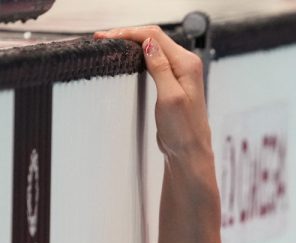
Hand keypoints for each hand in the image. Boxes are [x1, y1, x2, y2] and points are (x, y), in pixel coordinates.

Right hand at [94, 26, 210, 158]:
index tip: (107, 37)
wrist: (189, 151)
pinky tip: (125, 57)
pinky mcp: (172, 82)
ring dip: (131, 43)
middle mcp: (186, 65)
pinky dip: (137, 55)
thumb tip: (149, 44)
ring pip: (152, 48)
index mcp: (187, 65)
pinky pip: (153, 60)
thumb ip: (161, 68)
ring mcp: (179, 73)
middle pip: (153, 38)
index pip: (155, 37)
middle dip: (127, 35)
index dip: (129, 33)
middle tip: (101, 39)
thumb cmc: (184, 131)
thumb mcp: (170, 97)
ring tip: (108, 44)